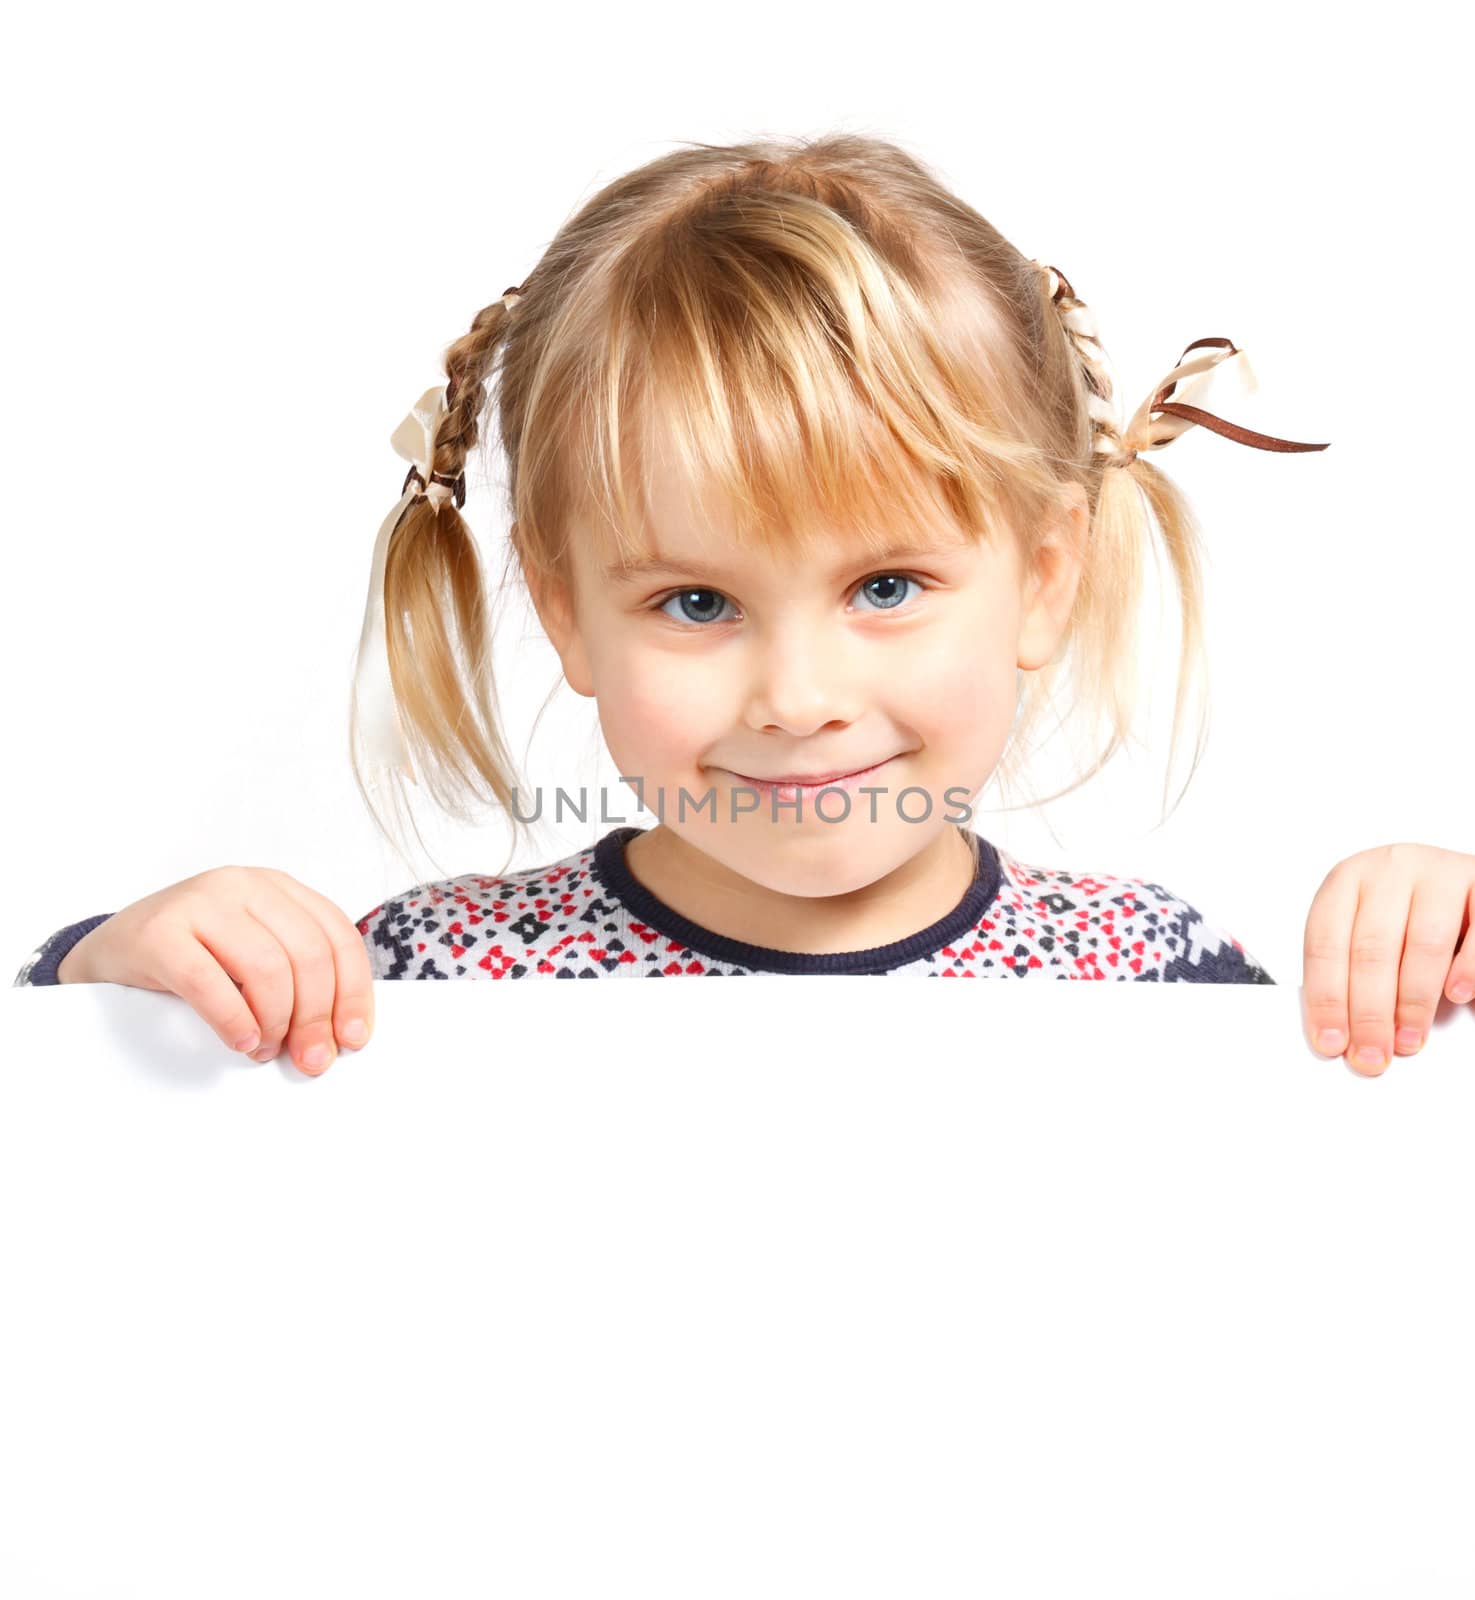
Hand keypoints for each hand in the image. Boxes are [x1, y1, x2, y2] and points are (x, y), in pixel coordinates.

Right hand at [57, 865, 373, 1076]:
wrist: (114, 949)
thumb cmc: (195, 956)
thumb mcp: (253, 953)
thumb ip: (297, 975)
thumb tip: (339, 1034)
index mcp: (277, 888)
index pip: (337, 936)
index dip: (353, 992)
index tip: (353, 1037)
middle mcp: (243, 884)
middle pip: (308, 955)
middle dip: (316, 1016)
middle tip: (310, 1058)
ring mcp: (200, 902)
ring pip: (268, 967)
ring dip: (276, 1022)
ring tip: (265, 1049)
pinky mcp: (160, 931)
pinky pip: (210, 982)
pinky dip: (233, 1019)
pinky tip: (241, 1040)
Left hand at [1303, 842, 1474, 1075]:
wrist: (1448, 877)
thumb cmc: (1399, 909)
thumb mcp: (1362, 927)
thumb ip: (1349, 967)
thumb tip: (1341, 1032)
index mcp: (1346, 881)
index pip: (1326, 945)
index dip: (1327, 999)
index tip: (1332, 1042)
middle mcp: (1389, 869)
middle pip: (1371, 950)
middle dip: (1370, 1013)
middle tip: (1372, 1054)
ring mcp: (1436, 873)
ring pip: (1422, 944)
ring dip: (1413, 1001)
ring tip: (1409, 1038)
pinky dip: (1466, 968)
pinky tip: (1456, 995)